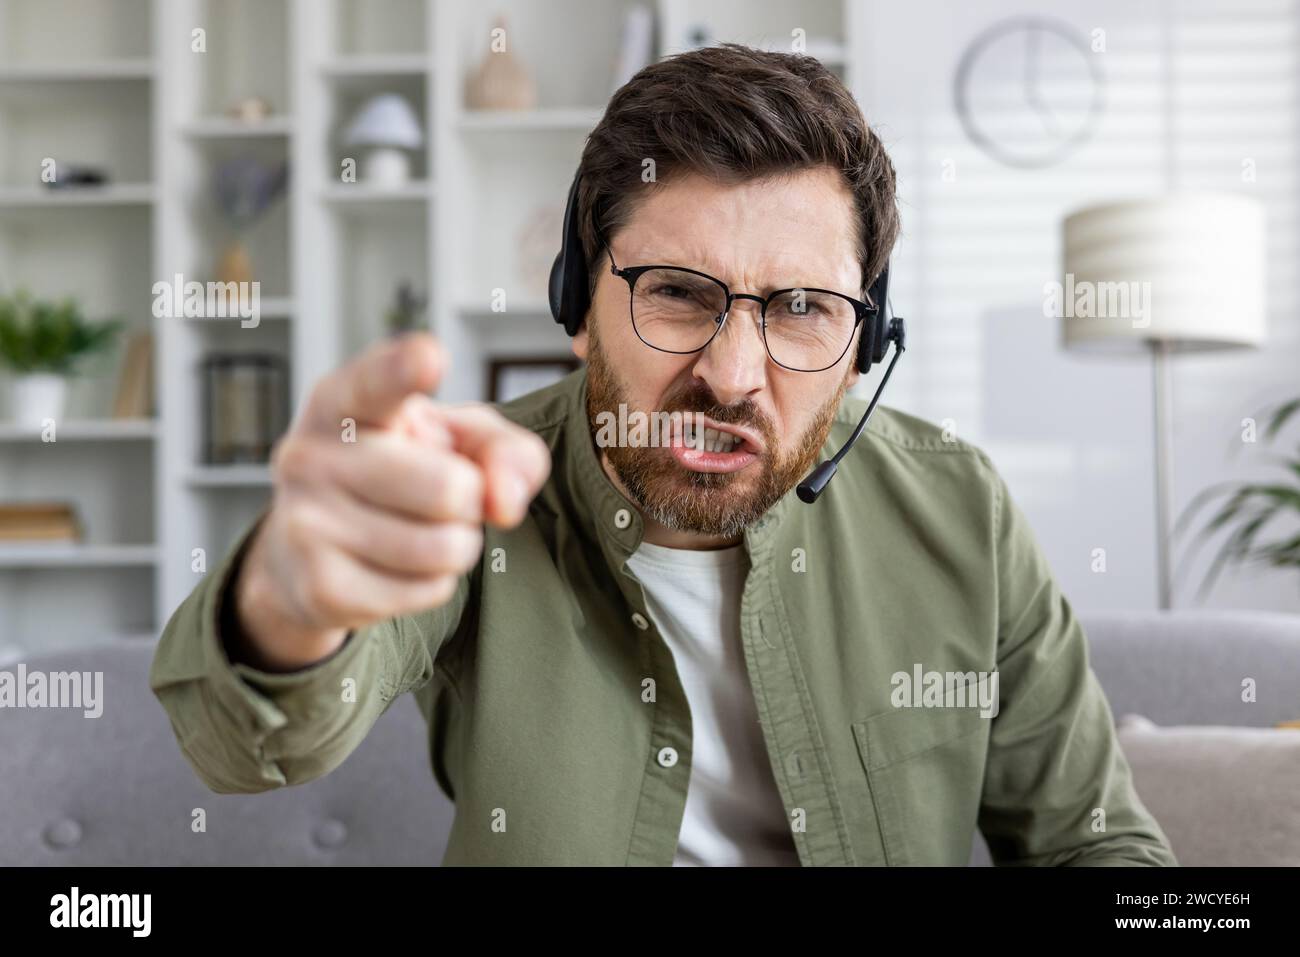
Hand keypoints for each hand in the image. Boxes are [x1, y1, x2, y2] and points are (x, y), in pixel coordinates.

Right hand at [229, 332, 550, 670]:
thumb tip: (504, 502)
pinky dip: (434, 583)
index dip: (403, 371)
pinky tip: (398, 566)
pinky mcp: (318, 587)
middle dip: (470, 500)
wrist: (308, 553)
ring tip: (421, 529)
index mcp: (343, 401)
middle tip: (444, 496)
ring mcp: (305, 523)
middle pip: (448, 488)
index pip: (374, 383)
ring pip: (444, 547)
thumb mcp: (457, 439)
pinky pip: (428, 590)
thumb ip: (505, 450)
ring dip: (456, 546)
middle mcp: (311, 455)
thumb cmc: (398, 472)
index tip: (429, 356)